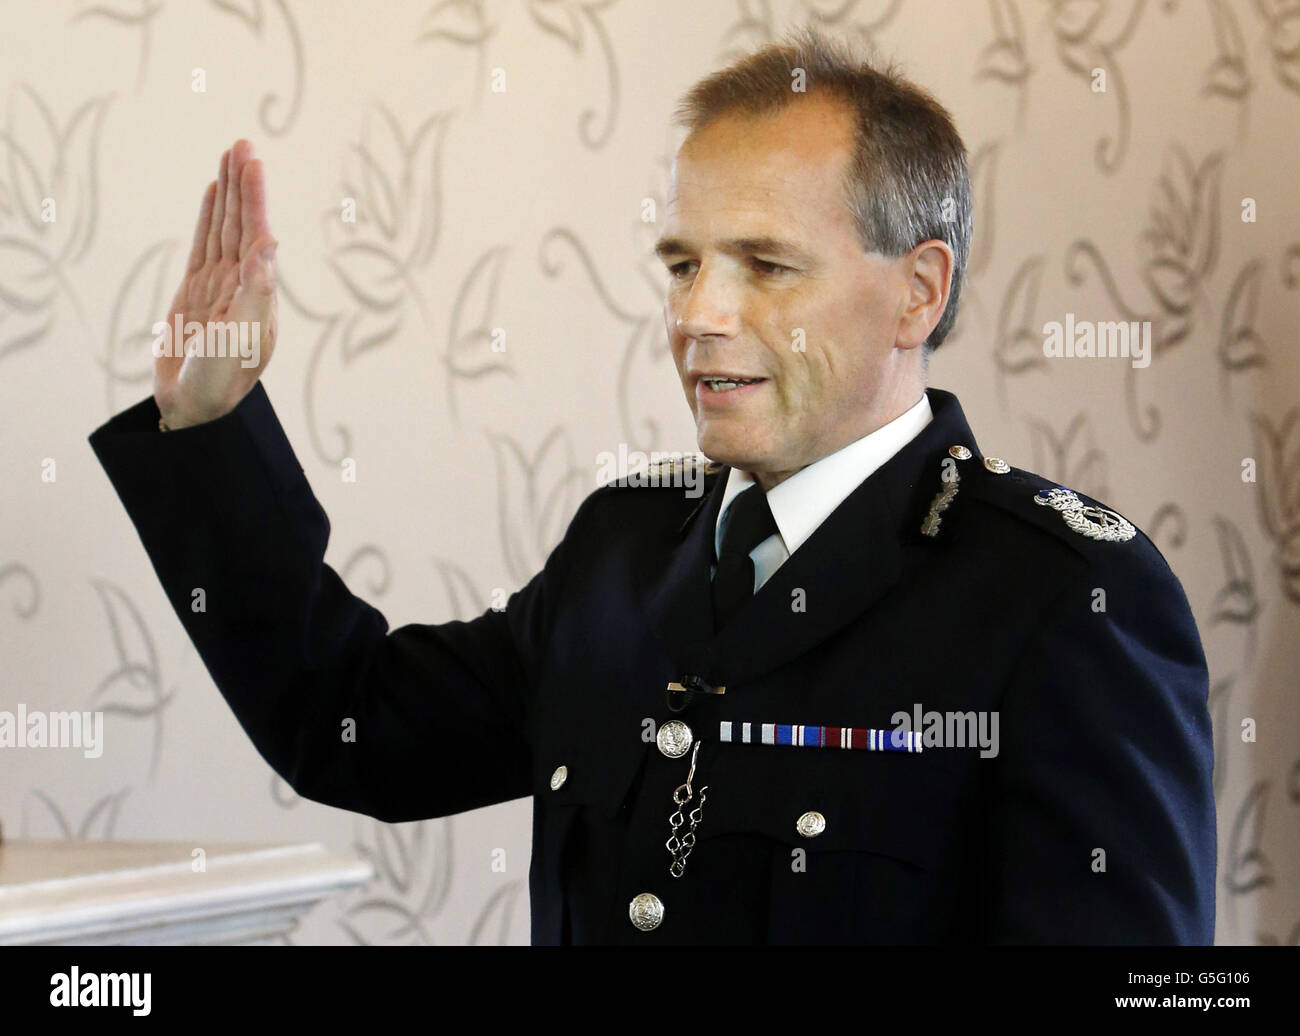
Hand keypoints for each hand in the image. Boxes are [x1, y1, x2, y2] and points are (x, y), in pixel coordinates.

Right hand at [154, 139, 277, 427]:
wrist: (195, 409)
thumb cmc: (221, 381)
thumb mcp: (240, 337)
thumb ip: (254, 293)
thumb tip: (267, 246)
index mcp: (259, 295)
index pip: (256, 235)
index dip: (254, 198)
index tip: (251, 162)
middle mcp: (242, 286)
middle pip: (241, 224)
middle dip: (243, 185)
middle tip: (241, 143)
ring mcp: (218, 288)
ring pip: (222, 230)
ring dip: (227, 194)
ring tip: (229, 157)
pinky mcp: (195, 293)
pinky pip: (202, 246)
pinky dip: (207, 218)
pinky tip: (212, 195)